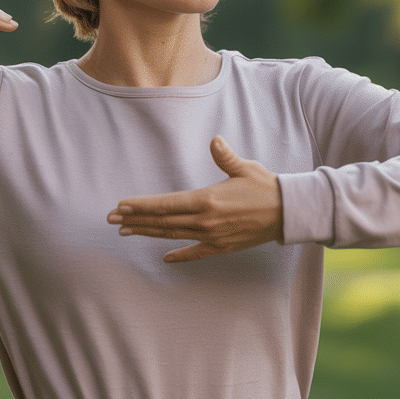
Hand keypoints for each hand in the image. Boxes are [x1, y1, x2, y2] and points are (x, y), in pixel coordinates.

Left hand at [108, 136, 283, 262]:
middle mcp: (204, 220)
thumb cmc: (265, 187)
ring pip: (172, 236)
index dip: (140, 206)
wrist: (288, 213)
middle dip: (134, 220)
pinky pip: (196, 253)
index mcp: (206, 199)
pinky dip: (180, 255)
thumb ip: (225, 156)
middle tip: (111, 220)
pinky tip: (165, 257)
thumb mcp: (244, 168)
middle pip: (162, 221)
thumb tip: (214, 141)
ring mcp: (212, 236)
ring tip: (126, 232)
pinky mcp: (221, 246)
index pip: (165, 204)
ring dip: (148, 233)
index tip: (121, 206)